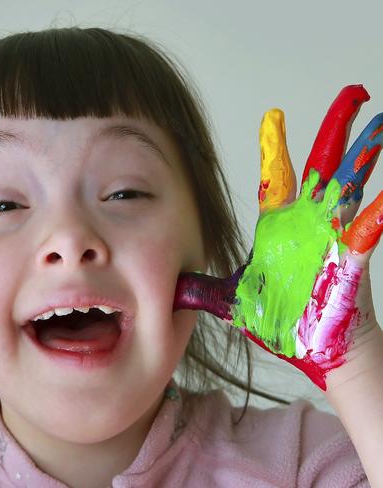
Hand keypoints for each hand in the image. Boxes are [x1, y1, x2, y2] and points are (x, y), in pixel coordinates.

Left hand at [174, 85, 381, 389]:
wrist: (316, 351)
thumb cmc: (283, 324)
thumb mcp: (233, 300)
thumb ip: (203, 290)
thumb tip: (169, 286)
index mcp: (280, 228)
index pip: (276, 179)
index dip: (275, 148)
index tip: (273, 115)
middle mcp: (309, 224)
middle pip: (322, 167)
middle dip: (336, 130)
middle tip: (352, 95)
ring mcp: (333, 237)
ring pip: (352, 186)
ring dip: (367, 155)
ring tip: (380, 125)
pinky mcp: (350, 259)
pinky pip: (366, 231)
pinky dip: (378, 214)